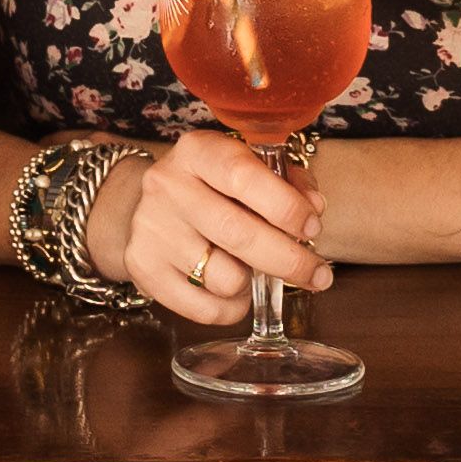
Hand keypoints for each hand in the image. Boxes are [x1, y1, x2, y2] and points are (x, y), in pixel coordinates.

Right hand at [84, 132, 329, 325]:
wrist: (153, 207)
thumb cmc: (216, 188)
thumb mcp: (250, 168)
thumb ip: (288, 183)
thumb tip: (313, 208)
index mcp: (197, 151)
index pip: (243, 176)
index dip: (285, 206)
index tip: (312, 227)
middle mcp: (167, 186)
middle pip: (238, 234)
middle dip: (289, 260)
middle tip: (317, 273)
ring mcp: (150, 228)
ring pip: (226, 279)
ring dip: (253, 282)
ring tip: (253, 270)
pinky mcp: (143, 267)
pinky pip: (205, 309)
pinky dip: (231, 308)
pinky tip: (233, 290)